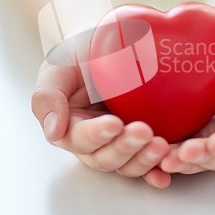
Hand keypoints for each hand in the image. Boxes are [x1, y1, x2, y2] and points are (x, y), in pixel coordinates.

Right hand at [31, 62, 171, 187]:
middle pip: (105, 157)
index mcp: (71, 125)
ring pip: (129, 164)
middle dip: (124, 147)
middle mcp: (96, 141)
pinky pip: (151, 163)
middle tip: (143, 131)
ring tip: (160, 146)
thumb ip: (48, 95)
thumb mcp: (59, 66)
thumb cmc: (83, 54)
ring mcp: (121, 142)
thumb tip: (54, 131)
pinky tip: (166, 172)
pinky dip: (158, 170)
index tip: (114, 123)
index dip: (96, 134)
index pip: (80, 138)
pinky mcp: (145, 142)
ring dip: (144, 160)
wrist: (113, 42)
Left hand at [159, 23, 214, 173]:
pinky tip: (150, 151)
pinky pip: (178, 143)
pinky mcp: (188, 127)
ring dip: (181, 161)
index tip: (213, 144)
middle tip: (178, 156)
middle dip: (200, 158)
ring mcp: (209, 132)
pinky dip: (166, 150)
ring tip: (162, 160)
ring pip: (197, 156)